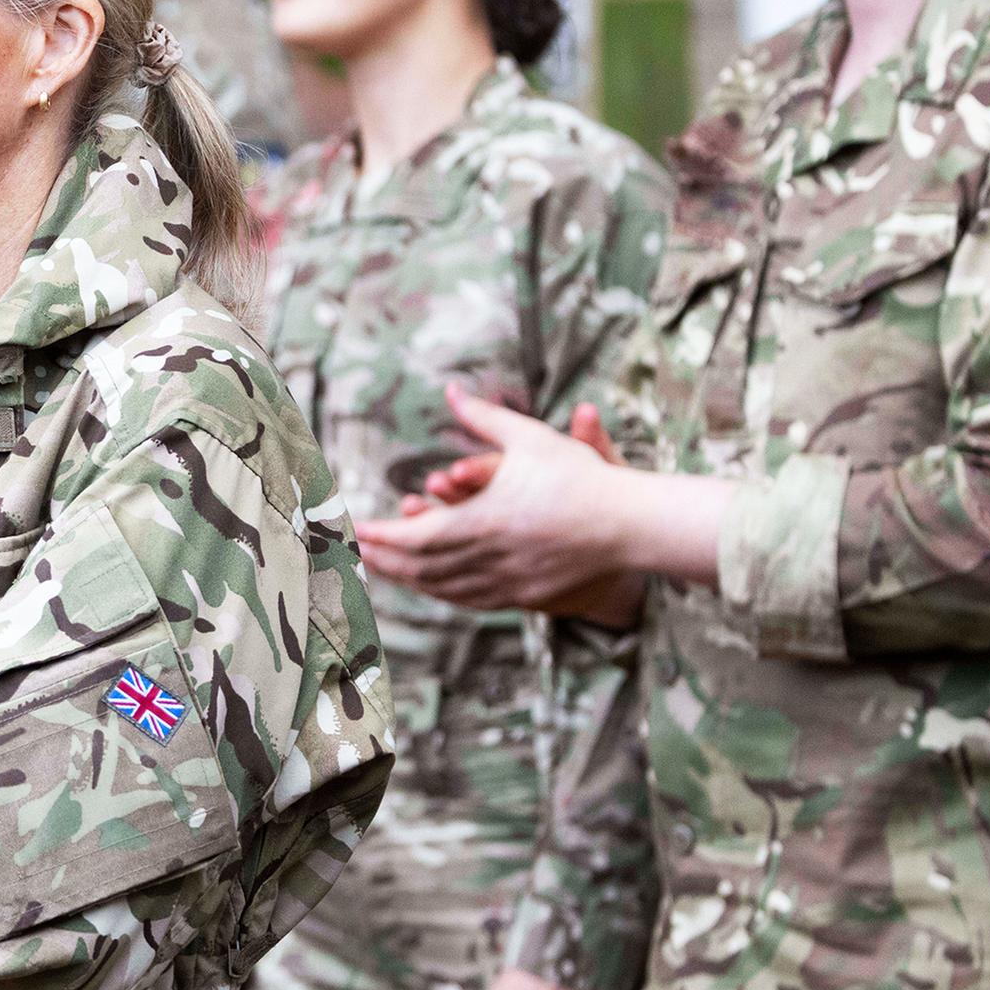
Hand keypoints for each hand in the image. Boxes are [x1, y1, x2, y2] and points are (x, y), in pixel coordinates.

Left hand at [357, 385, 636, 619]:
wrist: (633, 525)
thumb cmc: (583, 476)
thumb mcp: (531, 438)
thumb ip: (484, 417)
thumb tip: (451, 389)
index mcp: (486, 522)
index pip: (418, 537)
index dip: (383, 537)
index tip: (357, 530)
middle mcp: (493, 558)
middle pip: (423, 568)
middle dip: (385, 560)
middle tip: (356, 551)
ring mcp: (510, 583)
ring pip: (446, 589)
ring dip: (410, 579)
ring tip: (384, 568)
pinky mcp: (527, 597)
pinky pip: (473, 600)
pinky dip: (443, 592)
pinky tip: (431, 584)